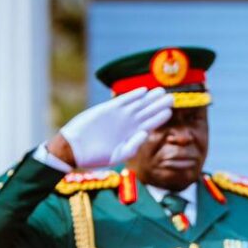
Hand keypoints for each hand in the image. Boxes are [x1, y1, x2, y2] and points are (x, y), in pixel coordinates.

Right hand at [56, 87, 172, 167]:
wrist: (76, 148)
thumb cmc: (96, 156)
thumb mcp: (118, 155)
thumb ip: (133, 145)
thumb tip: (145, 133)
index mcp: (132, 135)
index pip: (150, 124)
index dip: (160, 117)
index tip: (170, 111)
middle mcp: (128, 124)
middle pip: (147, 112)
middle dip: (159, 105)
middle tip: (171, 98)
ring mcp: (119, 116)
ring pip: (138, 104)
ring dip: (149, 98)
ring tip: (161, 92)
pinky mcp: (107, 109)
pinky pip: (123, 100)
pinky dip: (133, 95)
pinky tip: (143, 91)